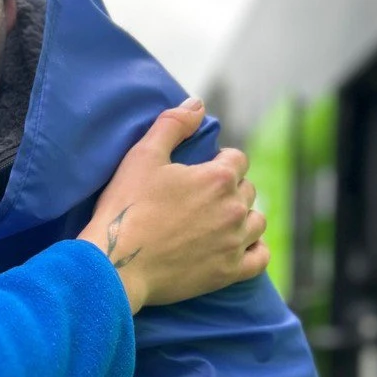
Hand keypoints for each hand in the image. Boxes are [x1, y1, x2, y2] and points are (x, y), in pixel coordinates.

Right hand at [78, 99, 267, 313]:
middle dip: (229, 189)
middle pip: (247, 190)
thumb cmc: (126, 208)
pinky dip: (255, 249)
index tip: (201, 170)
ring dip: (243, 217)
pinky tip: (242, 245)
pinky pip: (260, 258)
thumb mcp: (142, 155)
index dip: (220, 161)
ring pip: (256, 222)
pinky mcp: (228, 272)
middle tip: (200, 198)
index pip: (238, 159)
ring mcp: (234, 243)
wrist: (115, 264)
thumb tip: (198, 104)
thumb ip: (173, 124)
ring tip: (218, 220)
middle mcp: (234, 209)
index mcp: (218, 178)